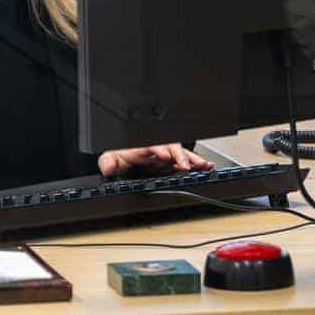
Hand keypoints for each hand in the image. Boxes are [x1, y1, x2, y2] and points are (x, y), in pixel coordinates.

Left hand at [98, 144, 213, 177]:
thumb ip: (107, 162)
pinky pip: (185, 161)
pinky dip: (197, 164)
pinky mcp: (170, 163)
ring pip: (181, 154)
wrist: (122, 159)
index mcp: (141, 147)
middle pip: (171, 148)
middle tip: (187, 166)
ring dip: (193, 159)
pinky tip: (207, 166)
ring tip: (204, 165)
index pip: (151, 146)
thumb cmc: (119, 157)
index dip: (158, 150)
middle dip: (180, 156)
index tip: (164, 156)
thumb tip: (108, 168)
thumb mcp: (109, 159)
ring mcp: (164, 156)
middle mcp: (155, 149)